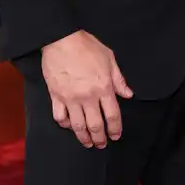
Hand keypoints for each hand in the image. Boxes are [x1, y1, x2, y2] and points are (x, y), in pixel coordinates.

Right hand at [41, 30, 132, 147]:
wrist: (61, 40)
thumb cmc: (87, 46)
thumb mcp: (109, 59)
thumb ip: (119, 79)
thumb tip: (128, 94)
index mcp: (104, 88)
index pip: (112, 115)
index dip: (115, 129)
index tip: (116, 136)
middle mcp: (88, 97)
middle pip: (96, 125)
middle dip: (100, 138)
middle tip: (102, 145)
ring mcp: (70, 98)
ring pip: (78, 125)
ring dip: (84, 137)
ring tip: (88, 143)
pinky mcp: (55, 96)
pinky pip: (60, 116)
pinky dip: (65, 124)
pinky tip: (69, 126)